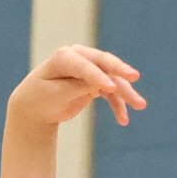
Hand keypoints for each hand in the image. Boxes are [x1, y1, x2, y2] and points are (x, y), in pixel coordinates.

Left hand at [9, 44, 143, 130]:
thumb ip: (77, 87)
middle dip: (120, 71)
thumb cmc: (40, 98)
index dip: (98, 76)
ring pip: (112, 79)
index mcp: (64, 57)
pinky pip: (112, 93)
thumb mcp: (55, 95)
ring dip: (126, 93)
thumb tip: (103, 83)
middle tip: (135, 77)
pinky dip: (118, 105)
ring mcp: (90, 69)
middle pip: (104, 63)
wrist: (35, 107)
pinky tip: (123, 120)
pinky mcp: (96, 83)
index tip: (111, 88)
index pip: (84, 65)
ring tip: (141, 105)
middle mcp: (80, 58)